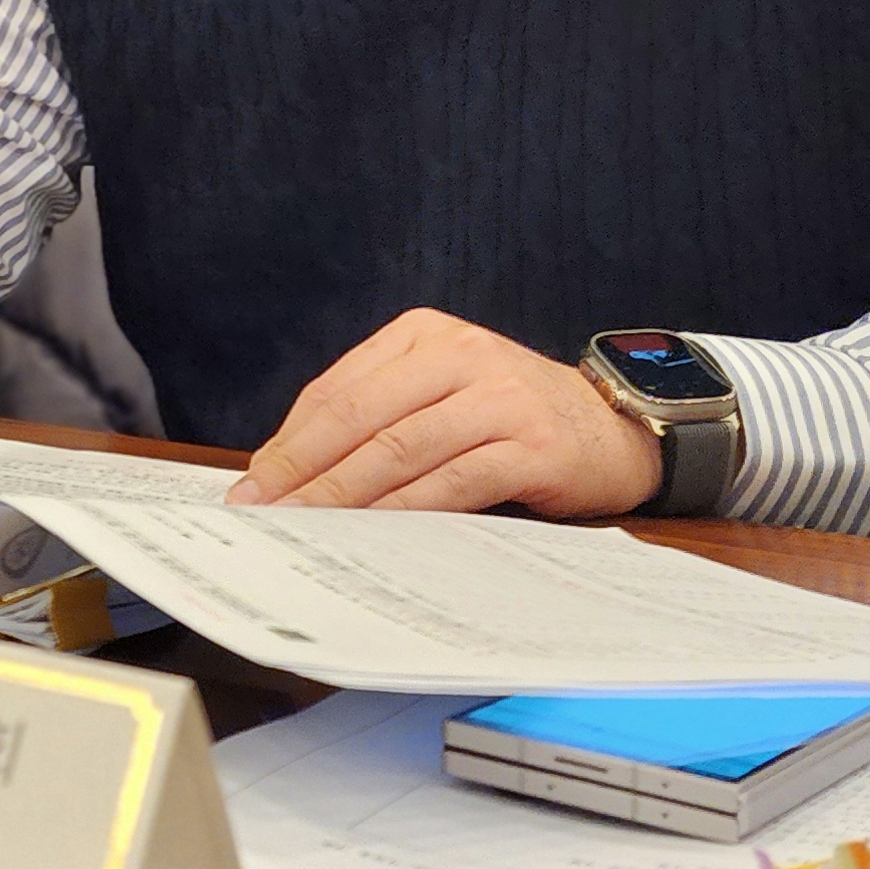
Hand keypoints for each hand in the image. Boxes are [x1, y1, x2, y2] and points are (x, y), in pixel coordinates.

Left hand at [225, 308, 662, 518]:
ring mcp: (500, 397)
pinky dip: (405, 510)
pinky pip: (451, 481)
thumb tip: (292, 470)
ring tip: (303, 526)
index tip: (252, 484)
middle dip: (301, 469)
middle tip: (261, 510)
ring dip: (342, 494)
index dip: (289, 440)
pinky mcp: (532, 444)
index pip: (337, 390)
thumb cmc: (513, 417)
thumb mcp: (443, 393)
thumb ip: (379, 417)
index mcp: (425, 336)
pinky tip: (372, 532)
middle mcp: (460, 355)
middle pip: (359, 417)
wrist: (617, 426)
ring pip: (398, 449)